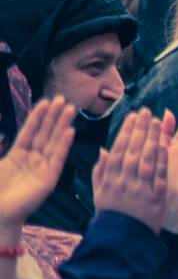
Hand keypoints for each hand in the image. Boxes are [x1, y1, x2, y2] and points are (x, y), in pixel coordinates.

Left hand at [0, 96, 72, 226]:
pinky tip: (69, 131)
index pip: (30, 131)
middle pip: (44, 133)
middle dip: (53, 116)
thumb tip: (1, 134)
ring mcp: (42, 169)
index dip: (37, 116)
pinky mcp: (49, 180)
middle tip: (63, 99)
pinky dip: (64, 144)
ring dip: (62, 125)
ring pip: (53, 142)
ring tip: (70, 109)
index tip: (46, 101)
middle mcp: (32, 160)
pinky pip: (58, 158)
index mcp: (17, 156)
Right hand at [94, 109, 169, 233]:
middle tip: (147, 112)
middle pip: (132, 151)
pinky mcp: (156, 197)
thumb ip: (101, 171)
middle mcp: (124, 182)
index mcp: (109, 180)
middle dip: (140, 130)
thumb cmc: (112, 215)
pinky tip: (167, 143)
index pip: (118, 150)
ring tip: (157, 121)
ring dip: (152, 138)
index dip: (126, 132)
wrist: (124, 241)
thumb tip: (103, 149)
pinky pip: (160, 174)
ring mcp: (140, 189)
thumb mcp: (100, 193)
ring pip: (146, 159)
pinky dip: (163, 158)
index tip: (132, 116)